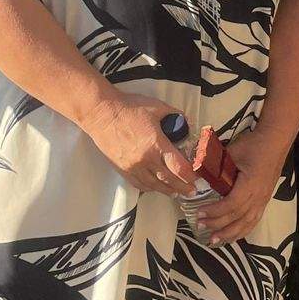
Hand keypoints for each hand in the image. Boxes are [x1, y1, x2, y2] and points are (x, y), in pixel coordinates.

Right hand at [82, 92, 197, 196]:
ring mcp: (133, 166)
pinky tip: (155, 187)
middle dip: (182, 187)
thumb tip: (186, 121)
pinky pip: (138, 184)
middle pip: (168, 179)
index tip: (196, 178)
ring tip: (176, 193)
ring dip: (167, 190)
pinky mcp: (122, 169)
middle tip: (191, 191)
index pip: (178, 166)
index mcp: (156, 144)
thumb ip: (174, 115)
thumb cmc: (129, 108)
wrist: (101, 114)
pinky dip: (149, 188)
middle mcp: (146, 159)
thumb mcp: (156, 107)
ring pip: (153, 185)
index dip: (189, 175)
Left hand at [195, 130, 289, 245]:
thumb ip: (214, 164)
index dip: (214, 212)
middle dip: (217, 224)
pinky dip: (243, 231)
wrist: (275, 141)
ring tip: (215, 240)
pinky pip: (254, 220)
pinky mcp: (265, 200)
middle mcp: (258, 196)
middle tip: (200, 226)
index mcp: (250, 185)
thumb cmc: (254, 145)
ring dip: (230, 233)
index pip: (231, 205)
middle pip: (237, 217)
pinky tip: (234, 236)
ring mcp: (263, 200)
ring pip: (247, 223)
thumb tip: (194, 174)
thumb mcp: (232, 151)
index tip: (199, 213)